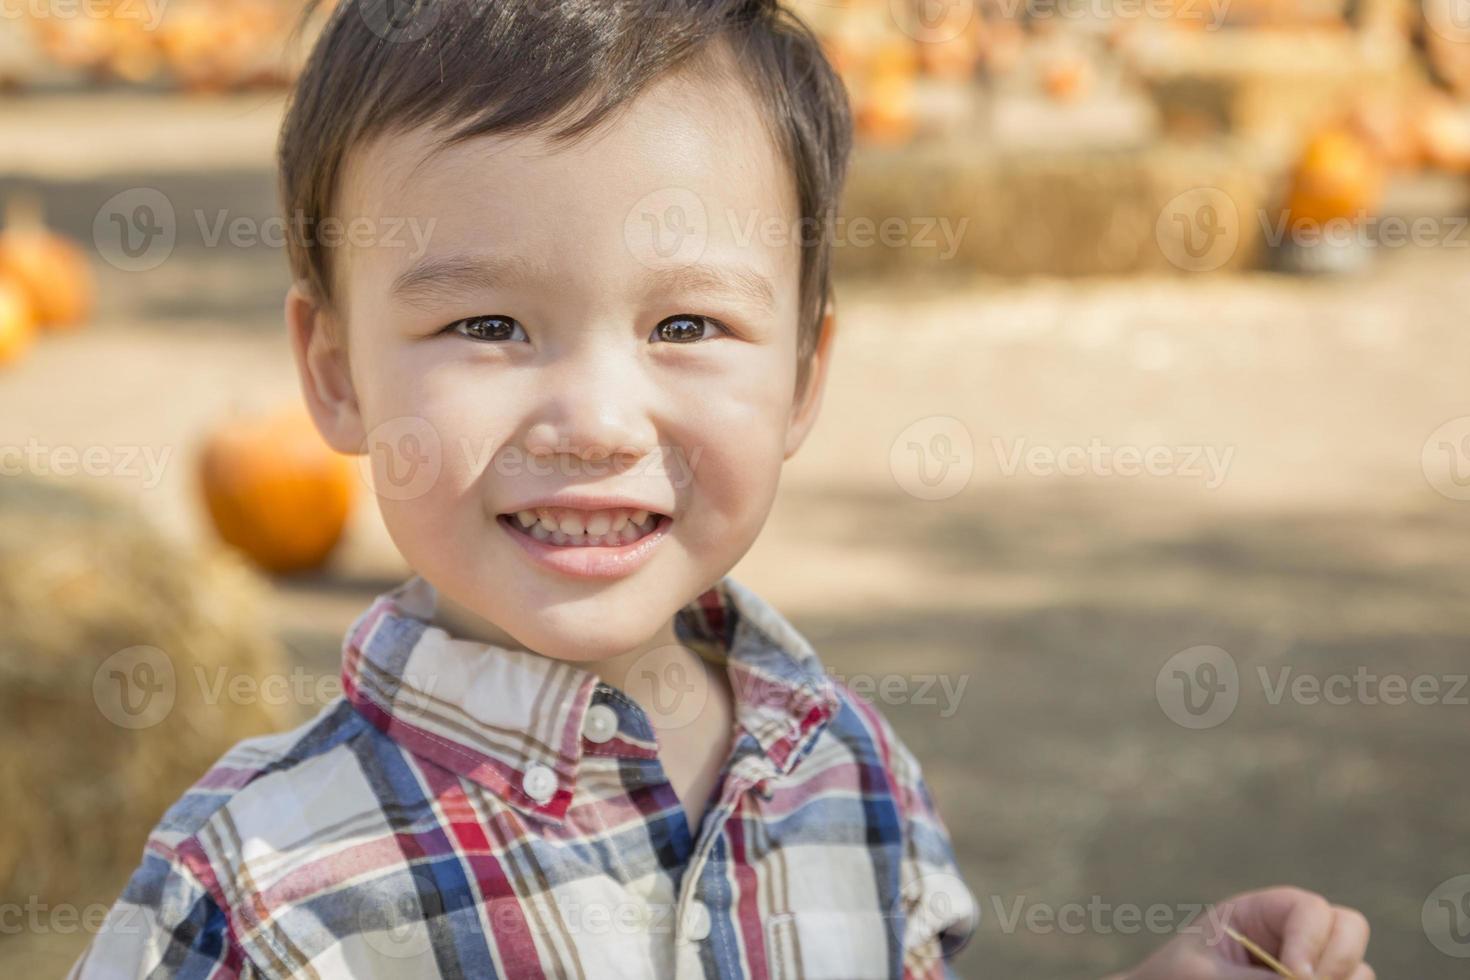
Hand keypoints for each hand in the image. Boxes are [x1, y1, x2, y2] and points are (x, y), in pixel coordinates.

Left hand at [1116, 886, 1372, 979]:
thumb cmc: (1174, 978)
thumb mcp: (1206, 974)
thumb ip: (1254, 977)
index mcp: (1262, 913)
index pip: (1311, 909)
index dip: (1311, 940)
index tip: (1295, 974)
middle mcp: (1296, 937)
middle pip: (1350, 928)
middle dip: (1338, 960)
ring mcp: (1313, 968)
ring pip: (1360, 971)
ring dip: (1342, 979)